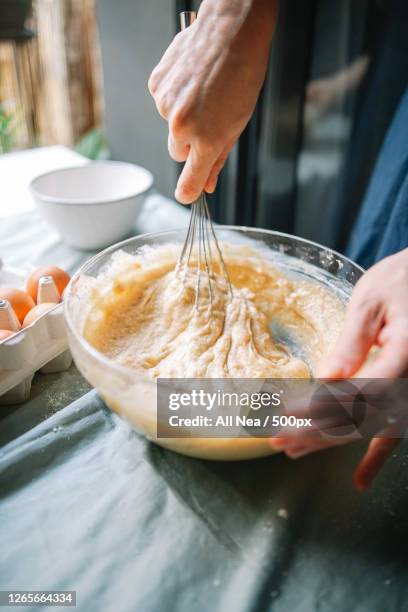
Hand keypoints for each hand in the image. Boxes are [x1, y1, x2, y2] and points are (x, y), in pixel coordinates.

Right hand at [148, 0, 276, 202]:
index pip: (191, 178)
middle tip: (209, 120)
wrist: (231, 30)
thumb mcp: (238, 123)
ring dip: (183, 116)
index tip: (186, 196)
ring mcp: (166, 105)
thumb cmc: (242, 72)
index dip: (189, 190)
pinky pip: (163, 103)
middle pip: (178, 152)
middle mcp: (182, 125)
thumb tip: (208, 183)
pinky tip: (191, 80)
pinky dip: (175, 97)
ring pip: (170, 126)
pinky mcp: (156, 86)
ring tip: (204, 92)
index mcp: (207, 138)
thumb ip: (219, 157)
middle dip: (190, 144)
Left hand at [269, 248, 407, 489]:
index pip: (357, 393)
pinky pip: (393, 434)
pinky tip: (359, 481)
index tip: (287, 413)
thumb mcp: (371, 304)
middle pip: (359, 418)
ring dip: (330, 441)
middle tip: (276, 439)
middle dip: (314, 431)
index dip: (320, 407)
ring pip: (369, 429)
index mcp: (404, 356)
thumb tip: (325, 379)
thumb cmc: (401, 281)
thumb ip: (351, 344)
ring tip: (292, 450)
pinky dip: (376, 459)